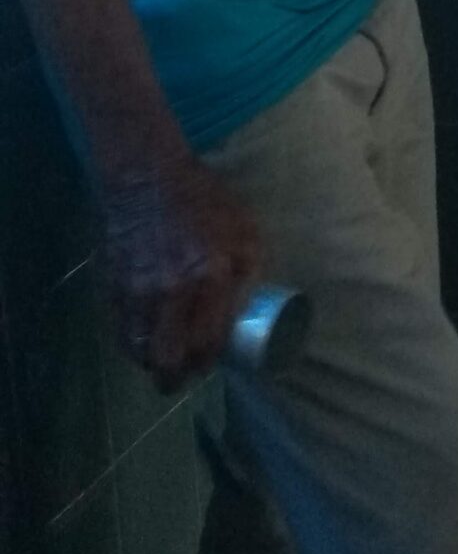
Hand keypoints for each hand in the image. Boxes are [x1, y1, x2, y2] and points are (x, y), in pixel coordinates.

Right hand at [101, 157, 264, 389]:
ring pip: (139, 351)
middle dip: (177, 375)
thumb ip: (248, 277)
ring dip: (153, 361)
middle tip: (184, 374)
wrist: (147, 178)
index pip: (208, 342)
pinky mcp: (113, 289)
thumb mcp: (246, 232)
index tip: (209, 365)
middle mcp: (171, 292)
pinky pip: (122, 332)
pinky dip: (134, 341)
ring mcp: (137, 293)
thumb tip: (244, 317)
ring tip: (165, 358)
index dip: (208, 362)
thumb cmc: (205, 202)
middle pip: (167, 359)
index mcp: (210, 276)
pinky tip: (147, 336)